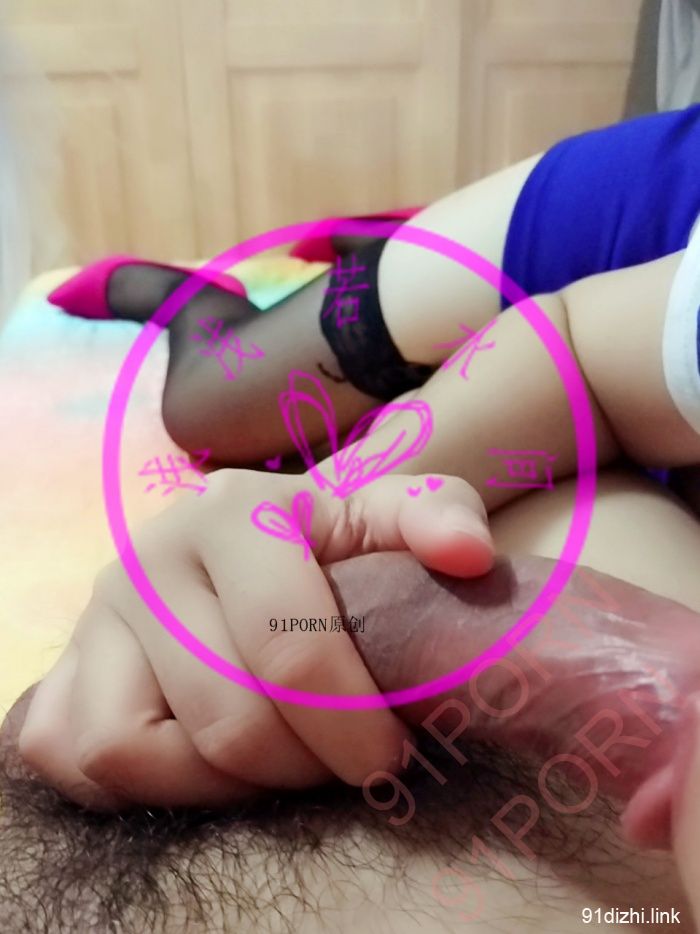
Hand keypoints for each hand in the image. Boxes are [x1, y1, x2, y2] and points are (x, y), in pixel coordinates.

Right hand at [18, 469, 492, 809]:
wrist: (246, 546)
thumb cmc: (325, 546)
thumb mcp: (385, 516)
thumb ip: (437, 514)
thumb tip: (468, 556)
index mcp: (232, 512)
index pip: (291, 651)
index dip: (352, 724)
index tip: (390, 755)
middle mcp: (147, 557)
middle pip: (223, 717)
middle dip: (300, 764)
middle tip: (339, 760)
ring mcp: (94, 615)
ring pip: (131, 748)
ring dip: (219, 782)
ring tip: (274, 761)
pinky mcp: (64, 665)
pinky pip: (71, 755)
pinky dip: (138, 778)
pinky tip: (203, 760)